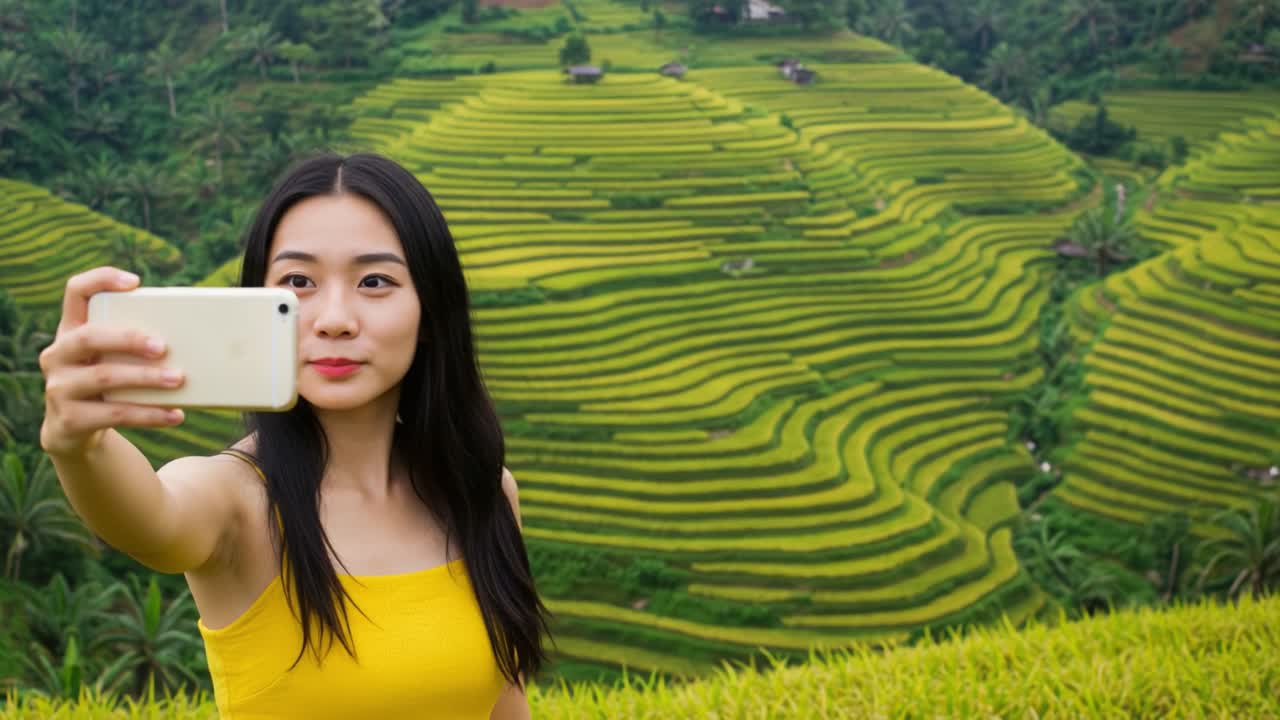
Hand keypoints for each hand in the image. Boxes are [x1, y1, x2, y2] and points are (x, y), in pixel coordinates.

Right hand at [39, 267, 185, 456]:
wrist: (73, 431)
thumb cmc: (105, 382)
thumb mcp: (109, 357)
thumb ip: (132, 343)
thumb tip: (194, 336)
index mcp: (70, 331)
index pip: (76, 292)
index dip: (100, 280)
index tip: (135, 282)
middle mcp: (58, 355)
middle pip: (89, 337)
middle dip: (128, 339)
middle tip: (163, 347)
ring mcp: (59, 388)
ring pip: (103, 377)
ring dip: (145, 378)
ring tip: (178, 379)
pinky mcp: (70, 419)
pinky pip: (114, 414)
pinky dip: (149, 414)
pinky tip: (175, 414)